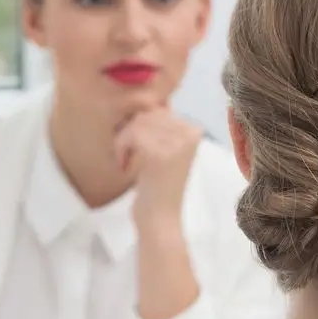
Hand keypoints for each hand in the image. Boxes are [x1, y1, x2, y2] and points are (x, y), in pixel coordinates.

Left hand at [114, 106, 202, 226]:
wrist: (160, 219)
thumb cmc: (159, 186)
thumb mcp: (165, 150)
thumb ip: (160, 126)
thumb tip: (146, 100)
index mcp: (195, 130)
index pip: (159, 109)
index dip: (141, 125)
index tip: (136, 147)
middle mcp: (191, 133)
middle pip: (148, 113)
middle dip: (130, 132)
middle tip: (126, 154)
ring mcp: (177, 143)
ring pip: (138, 122)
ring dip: (124, 140)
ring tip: (125, 159)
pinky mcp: (160, 154)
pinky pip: (132, 134)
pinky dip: (122, 148)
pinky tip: (124, 164)